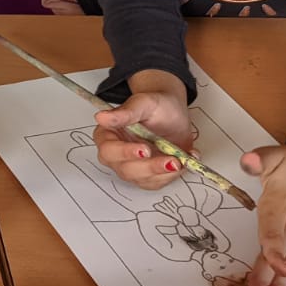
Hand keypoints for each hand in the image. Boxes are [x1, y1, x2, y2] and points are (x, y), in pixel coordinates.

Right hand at [92, 72, 195, 189]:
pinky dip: (171, 175)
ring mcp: (132, 167)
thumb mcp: (143, 103)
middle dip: (149, 167)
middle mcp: (117, 155)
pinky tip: (183, 161)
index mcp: (108, 135)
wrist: (173, 114)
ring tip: (179, 161)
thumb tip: (102, 117)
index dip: (125, 153)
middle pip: (125, 170)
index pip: (109, 150)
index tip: (144, 149)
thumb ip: (125, 112)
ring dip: (162, 173)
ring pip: (142, 179)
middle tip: (171, 160)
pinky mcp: (148, 175)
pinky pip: (156, 182)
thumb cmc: (156, 106)